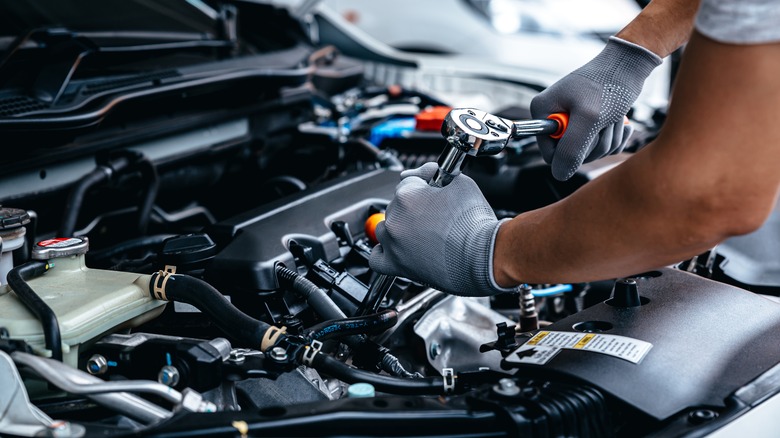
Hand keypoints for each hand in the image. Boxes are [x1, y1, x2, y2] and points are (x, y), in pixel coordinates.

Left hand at [369, 162, 516, 295]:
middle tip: (435, 214)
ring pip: (386, 228)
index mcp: (407, 195)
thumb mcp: (461, 183)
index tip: (432, 188)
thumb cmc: (475, 223)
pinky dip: (384, 252)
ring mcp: (393, 243)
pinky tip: (396, 249)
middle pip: (397, 205)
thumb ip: (438, 172)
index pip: (408, 181)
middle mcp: (395, 218)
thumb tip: (428, 171)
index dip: (423, 183)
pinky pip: (377, 258)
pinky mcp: (396, 265)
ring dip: (400, 228)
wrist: (483, 256)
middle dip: (414, 207)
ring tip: (422, 233)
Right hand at [531, 36, 660, 180]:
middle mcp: (553, 116)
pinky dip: (614, 137)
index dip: (571, 152)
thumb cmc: (609, 83)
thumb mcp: (589, 118)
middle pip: (570, 155)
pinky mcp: (589, 123)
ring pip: (589, 152)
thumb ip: (571, 149)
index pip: (550, 154)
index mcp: (543, 111)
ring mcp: (571, 121)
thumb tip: (559, 174)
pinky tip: (619, 121)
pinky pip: (600, 145)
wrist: (629, 64)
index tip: (588, 133)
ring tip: (613, 117)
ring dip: (607, 139)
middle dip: (594, 143)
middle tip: (604, 121)